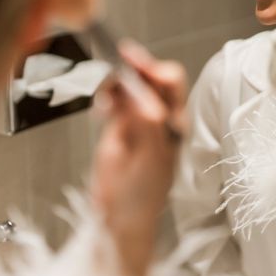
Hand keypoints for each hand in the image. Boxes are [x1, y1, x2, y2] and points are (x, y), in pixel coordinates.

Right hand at [91, 41, 186, 275]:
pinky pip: (114, 99)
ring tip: (105, 95)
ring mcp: (138, 118)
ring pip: (129, 86)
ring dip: (117, 81)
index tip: (132, 61)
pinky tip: (101, 106)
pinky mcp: (118, 124)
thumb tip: (142, 96)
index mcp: (175, 121)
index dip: (153, 69)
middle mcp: (159, 115)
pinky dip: (106, 95)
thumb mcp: (149, 158)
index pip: (170, 84)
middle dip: (135, 66)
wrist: (120, 216)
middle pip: (150, 78)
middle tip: (116, 59)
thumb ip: (147, 126)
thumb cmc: (142, 194)